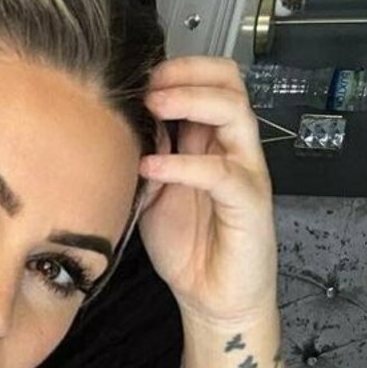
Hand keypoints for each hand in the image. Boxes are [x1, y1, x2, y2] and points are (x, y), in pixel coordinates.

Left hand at [137, 56, 277, 325]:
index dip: (178, 69)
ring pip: (234, 113)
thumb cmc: (186, 246)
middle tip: (148, 84)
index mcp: (211, 141)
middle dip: (187, 73)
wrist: (212, 298)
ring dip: (192, 101)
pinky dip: (185, 165)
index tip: (138, 76)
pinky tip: (153, 168)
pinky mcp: (249, 203)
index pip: (210, 80)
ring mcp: (245, 172)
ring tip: (154, 106)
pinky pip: (222, 173)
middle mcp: (233, 149)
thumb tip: (117, 128)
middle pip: (230, 82)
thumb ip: (144, 158)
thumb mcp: (152, 193)